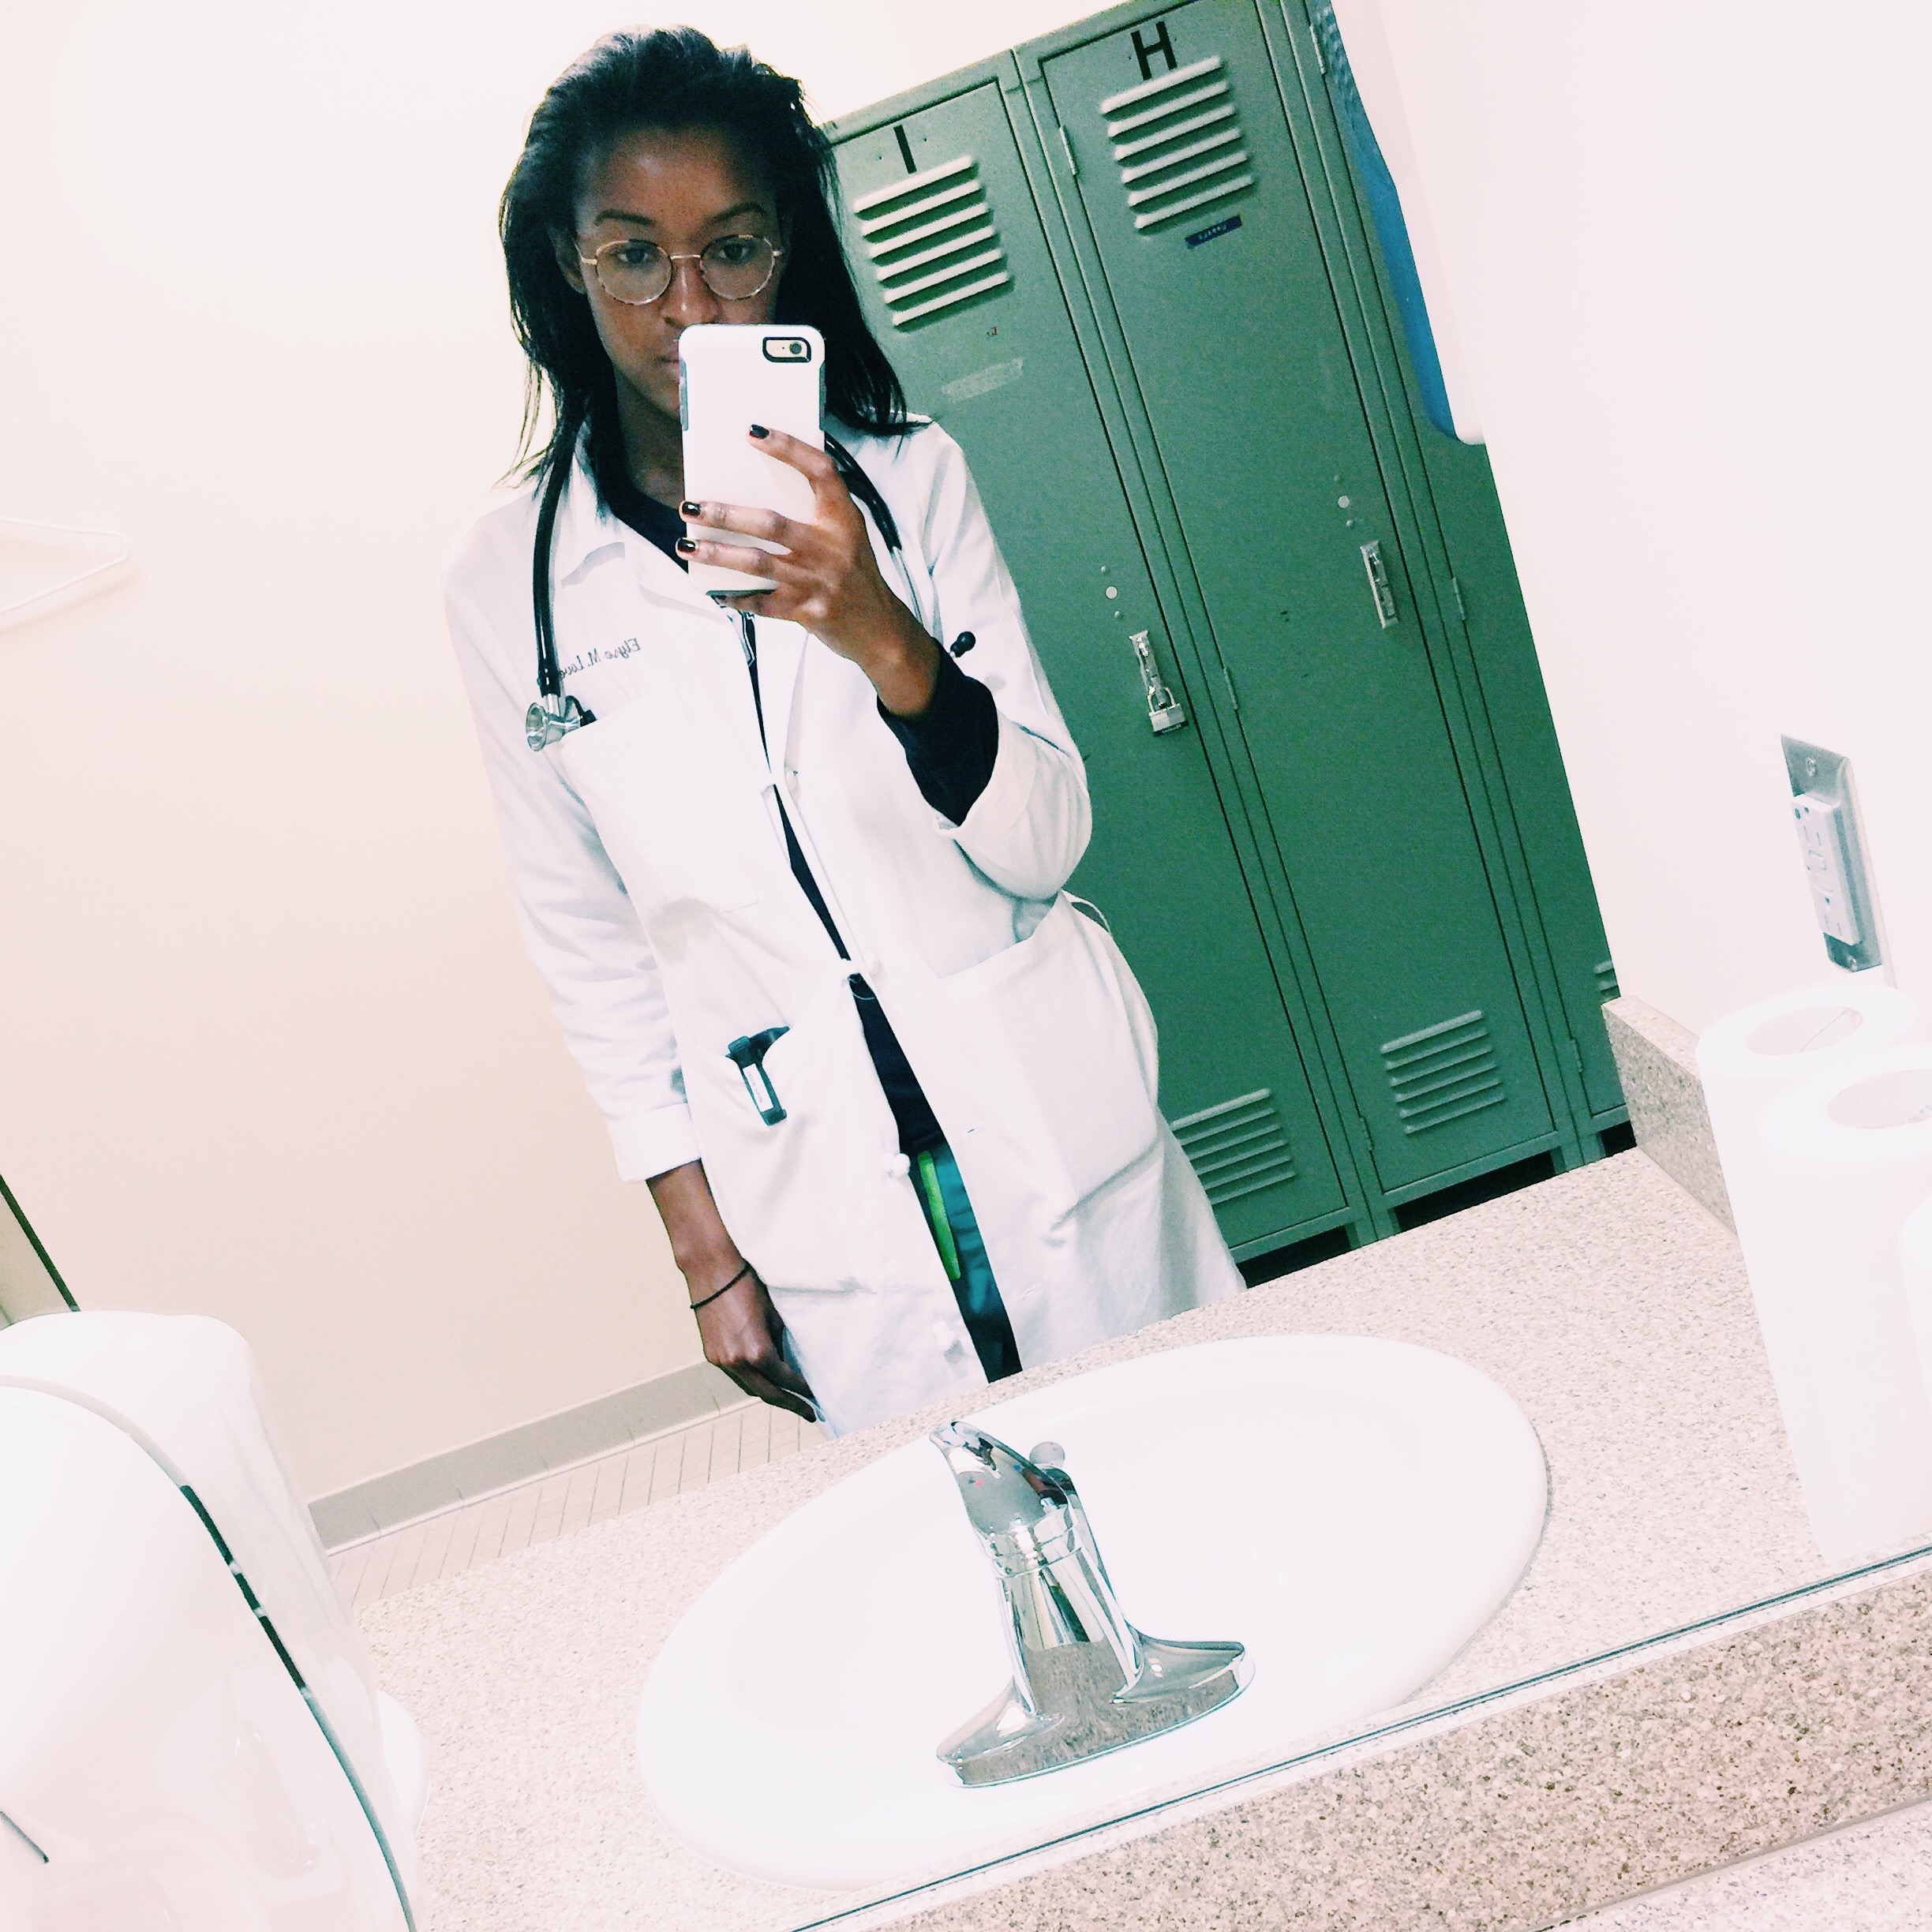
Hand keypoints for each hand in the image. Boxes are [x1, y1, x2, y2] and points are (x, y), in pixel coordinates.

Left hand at [678, 426, 943, 716]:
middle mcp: (832, 548)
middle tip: (690, 506)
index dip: (789, 448)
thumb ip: (816, 515)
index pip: (821, 471)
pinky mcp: (808, 612)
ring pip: (757, 563)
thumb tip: (753, 492)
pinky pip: (762, 603)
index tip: (753, 432)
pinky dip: (735, 597)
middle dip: (724, 515)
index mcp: (844, 519)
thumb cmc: (855, 575)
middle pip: (770, 523)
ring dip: (717, 554)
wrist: (881, 630)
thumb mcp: (847, 536)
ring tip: (685, 546)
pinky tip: (713, 591)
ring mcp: (819, 582)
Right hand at [690, 1260, 818, 1421]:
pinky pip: (737, 1377)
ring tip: (790, 1401)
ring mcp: (721, 1361)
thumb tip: (792, 1360)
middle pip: (768, 1394)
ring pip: (750, 1389)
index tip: (817, 1396)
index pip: (786, 1380)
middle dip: (790, 1405)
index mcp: (756, 1352)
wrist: (712, 1269)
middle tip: (809, 1413)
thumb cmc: (747, 1284)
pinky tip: (766, 1383)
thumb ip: (784, 1341)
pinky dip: (753, 1383)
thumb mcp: (775, 1314)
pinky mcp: (711, 1355)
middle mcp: (737, 1362)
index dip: (804, 1390)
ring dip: (771, 1396)